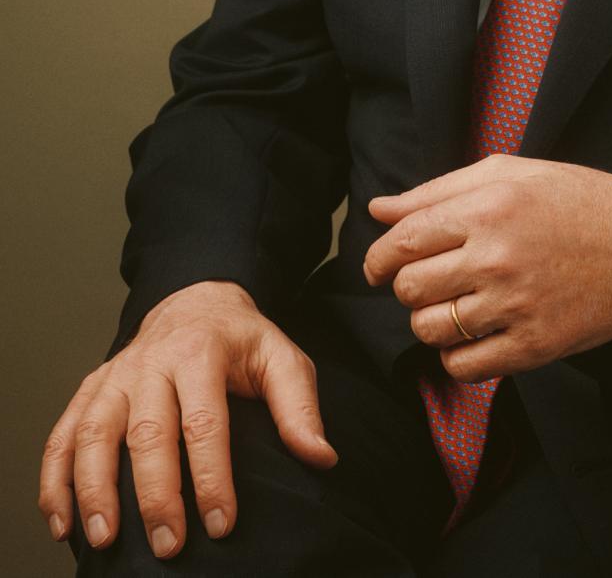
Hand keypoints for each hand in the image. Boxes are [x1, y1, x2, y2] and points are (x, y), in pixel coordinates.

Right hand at [38, 280, 335, 559]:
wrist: (196, 301)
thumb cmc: (241, 341)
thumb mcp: (281, 357)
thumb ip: (299, 406)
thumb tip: (320, 456)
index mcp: (202, 351)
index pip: (205, 421)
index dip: (212, 477)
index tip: (221, 524)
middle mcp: (152, 361)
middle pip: (147, 431)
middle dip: (156, 494)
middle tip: (169, 546)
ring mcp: (116, 375)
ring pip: (94, 433)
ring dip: (94, 489)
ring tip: (103, 540)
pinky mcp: (91, 389)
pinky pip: (63, 434)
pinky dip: (55, 480)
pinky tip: (63, 522)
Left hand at [363, 155, 611, 381]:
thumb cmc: (577, 199)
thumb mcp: (510, 173)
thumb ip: (438, 190)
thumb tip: (377, 209)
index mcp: (488, 209)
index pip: (404, 241)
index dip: (378, 257)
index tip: (378, 266)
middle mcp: (496, 258)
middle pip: (409, 287)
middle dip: (405, 286)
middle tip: (427, 281)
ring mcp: (515, 306)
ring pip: (429, 330)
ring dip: (429, 321)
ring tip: (453, 306)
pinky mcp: (534, 347)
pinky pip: (463, 368)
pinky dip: (455, 356)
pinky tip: (473, 335)